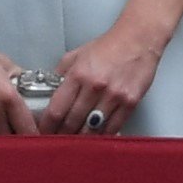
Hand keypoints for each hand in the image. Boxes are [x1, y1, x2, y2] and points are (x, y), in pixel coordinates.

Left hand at [41, 19, 170, 134]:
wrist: (138, 39)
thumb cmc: (108, 47)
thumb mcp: (75, 56)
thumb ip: (60, 75)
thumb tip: (48, 93)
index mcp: (78, 75)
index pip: (56, 109)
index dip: (47, 125)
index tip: (44, 132)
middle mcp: (95, 86)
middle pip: (72, 122)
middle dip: (62, 135)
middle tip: (57, 141)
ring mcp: (114, 96)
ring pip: (92, 129)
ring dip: (82, 139)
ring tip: (74, 143)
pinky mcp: (130, 102)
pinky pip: (113, 127)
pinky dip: (103, 135)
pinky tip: (96, 138)